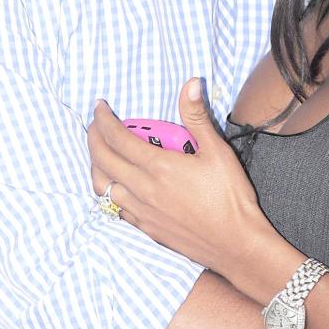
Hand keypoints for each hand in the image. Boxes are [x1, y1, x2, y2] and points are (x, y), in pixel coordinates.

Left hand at [87, 80, 274, 279]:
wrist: (235, 244)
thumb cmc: (230, 196)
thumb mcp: (217, 151)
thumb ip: (197, 117)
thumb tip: (190, 84)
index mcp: (158, 167)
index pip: (117, 138)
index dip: (102, 120)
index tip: (98, 107)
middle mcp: (142, 189)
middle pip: (102, 160)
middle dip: (92, 138)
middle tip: (94, 124)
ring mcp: (141, 211)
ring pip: (101, 186)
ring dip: (95, 165)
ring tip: (100, 152)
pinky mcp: (145, 228)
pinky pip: (114, 207)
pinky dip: (107, 190)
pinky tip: (116, 184)